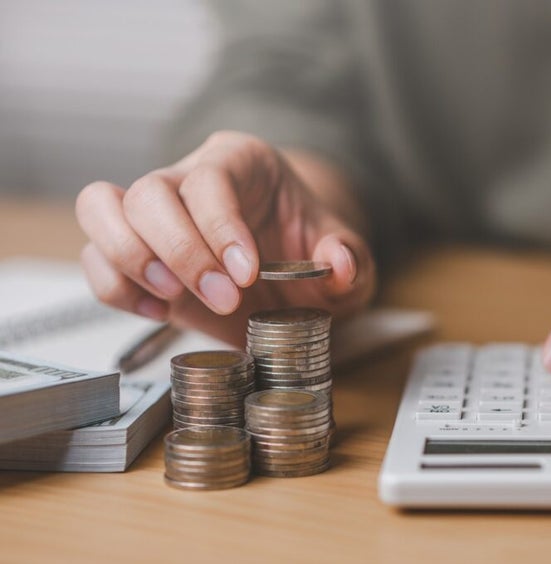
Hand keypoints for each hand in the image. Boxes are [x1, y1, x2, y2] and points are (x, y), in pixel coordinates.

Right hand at [76, 131, 375, 344]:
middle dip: (181, 252)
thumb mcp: (346, 256)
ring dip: (130, 259)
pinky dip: (115, 287)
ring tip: (174, 299)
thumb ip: (350, 258)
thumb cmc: (310, 251)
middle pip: (150, 191)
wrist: (289, 272)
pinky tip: (160, 310)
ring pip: (101, 207)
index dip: (220, 227)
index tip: (245, 274)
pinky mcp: (133, 253)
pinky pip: (95, 258)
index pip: (212, 178)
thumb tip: (340, 264)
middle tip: (224, 299)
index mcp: (242, 162)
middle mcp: (188, 178)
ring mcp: (153, 214)